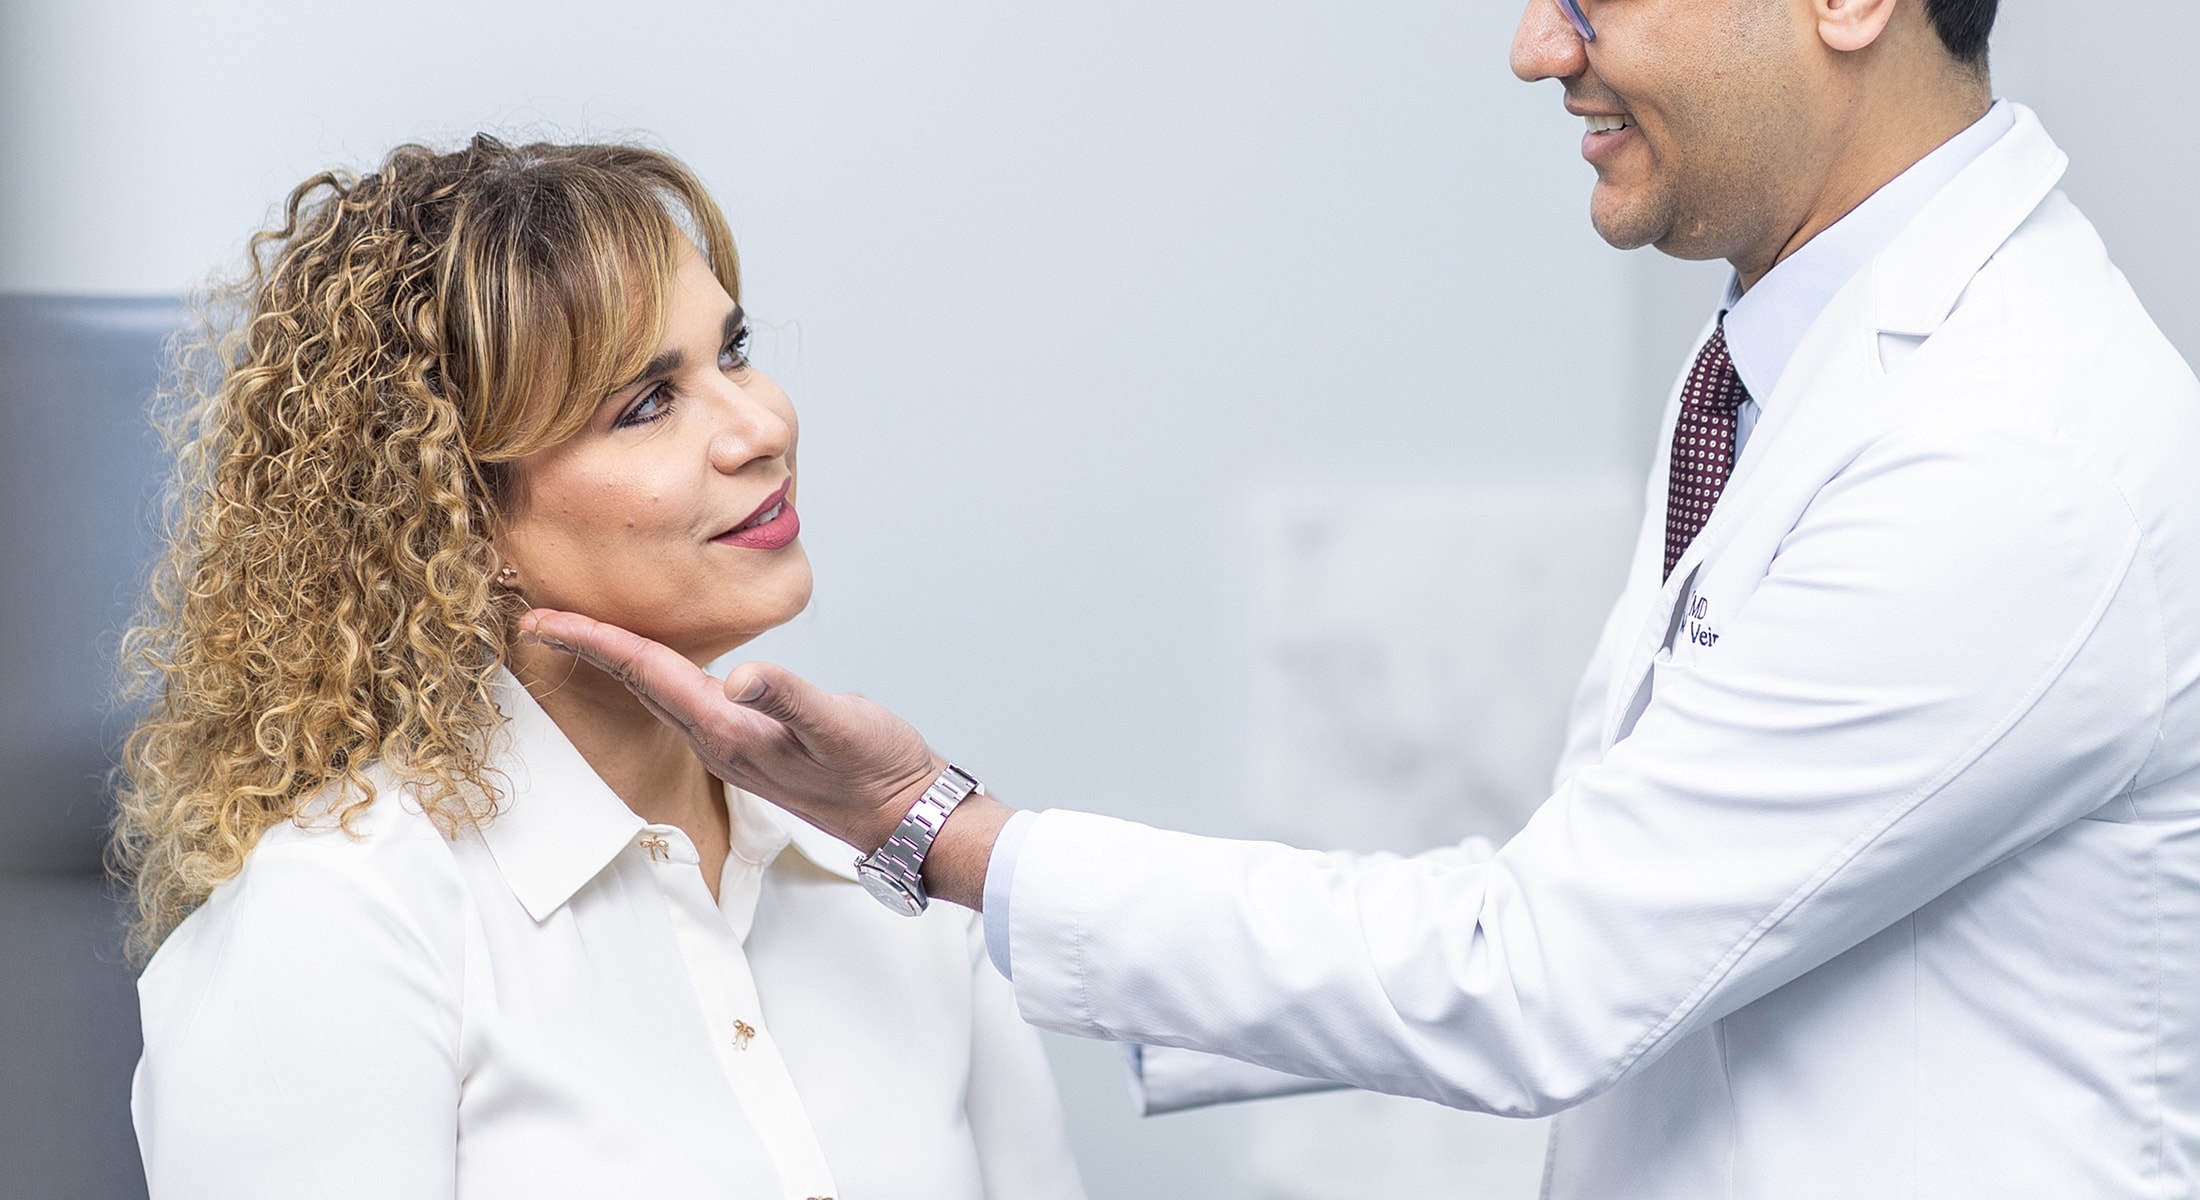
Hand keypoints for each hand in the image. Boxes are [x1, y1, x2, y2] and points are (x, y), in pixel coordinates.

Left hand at [517, 609, 945, 854]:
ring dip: (619, 665)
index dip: (593, 642)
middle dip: (589, 650)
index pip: (646, 673)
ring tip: (586, 637)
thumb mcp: (839, 723)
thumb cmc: (879, 769)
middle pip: (638, 685)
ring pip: (658, 697)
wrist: (907, 817)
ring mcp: (732, 750)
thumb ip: (789, 697)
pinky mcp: (752, 748)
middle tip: (542, 619)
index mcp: (729, 731)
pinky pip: (685, 705)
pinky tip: (662, 667)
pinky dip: (659, 678)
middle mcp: (719, 743)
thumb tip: (741, 676)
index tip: (540, 620)